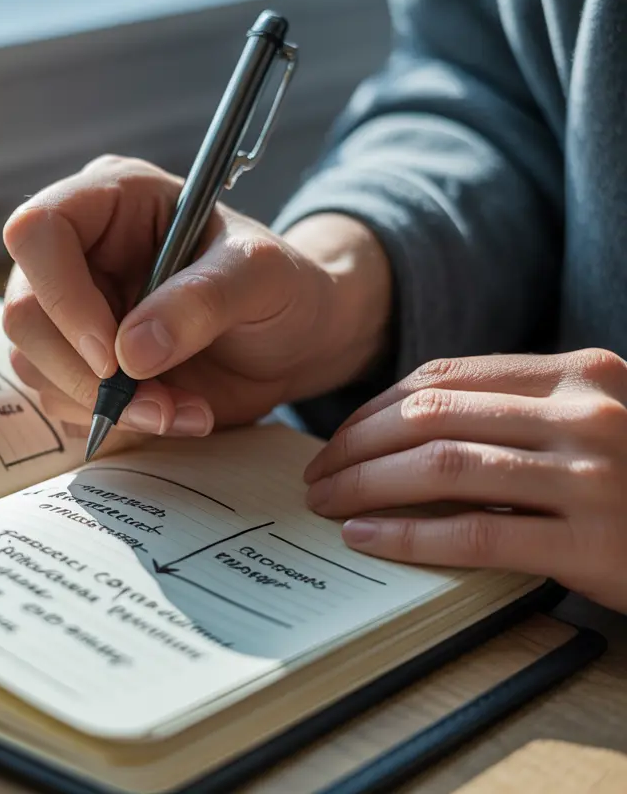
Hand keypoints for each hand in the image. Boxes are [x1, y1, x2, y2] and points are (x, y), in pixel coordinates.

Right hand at [1, 155, 391, 435]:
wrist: (295, 341)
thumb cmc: (282, 287)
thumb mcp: (261, 278)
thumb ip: (202, 301)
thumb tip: (131, 353)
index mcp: (111, 199)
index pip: (38, 231)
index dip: (62, 296)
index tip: (115, 355)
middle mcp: (78, 251)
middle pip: (23, 311)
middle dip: (85, 372)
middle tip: (156, 401)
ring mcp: (70, 308)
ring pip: (33, 364)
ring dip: (105, 403)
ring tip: (180, 409)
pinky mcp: (77, 359)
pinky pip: (60, 398)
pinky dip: (113, 420)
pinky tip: (171, 413)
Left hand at [304, 349, 626, 612]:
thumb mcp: (594, 423)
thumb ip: (519, 414)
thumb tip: (406, 431)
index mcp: (582, 373)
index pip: (444, 378)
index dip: (373, 410)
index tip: (336, 438)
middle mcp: (589, 412)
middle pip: (431, 417)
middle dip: (355, 447)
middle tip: (318, 476)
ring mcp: (594, 475)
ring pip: (442, 467)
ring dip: (367, 487)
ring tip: (329, 506)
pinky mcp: (597, 542)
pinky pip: (476, 534)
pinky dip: (408, 536)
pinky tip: (368, 539)